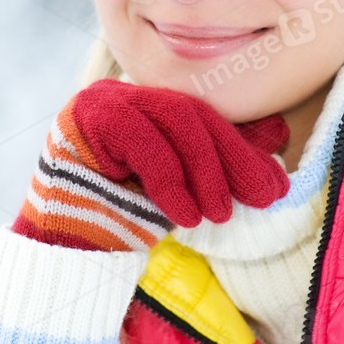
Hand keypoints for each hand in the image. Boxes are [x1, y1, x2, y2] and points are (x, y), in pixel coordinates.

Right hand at [10, 79, 290, 251]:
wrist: (65, 252)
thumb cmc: (122, 218)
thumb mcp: (184, 190)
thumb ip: (220, 160)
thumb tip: (277, 133)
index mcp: (146, 103)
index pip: (204, 116)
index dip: (243, 149)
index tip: (276, 186)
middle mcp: (123, 92)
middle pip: (193, 114)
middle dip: (234, 158)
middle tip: (263, 198)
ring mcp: (102, 99)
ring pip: (175, 118)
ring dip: (206, 171)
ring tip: (217, 216)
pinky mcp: (86, 116)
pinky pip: (143, 140)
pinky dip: (171, 180)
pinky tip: (185, 217)